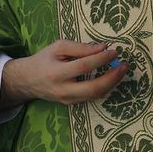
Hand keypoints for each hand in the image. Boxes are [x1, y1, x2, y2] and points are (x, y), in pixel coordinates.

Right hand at [1, 40, 127, 106]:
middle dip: (112, 77)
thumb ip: (80, 47)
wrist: (28, 80)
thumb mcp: (58, 47)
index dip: (100, 59)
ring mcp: (67, 100)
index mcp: (56, 73)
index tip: (114, 51)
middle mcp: (62, 90)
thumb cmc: (44, 59)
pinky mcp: (71, 104)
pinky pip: (91, 97)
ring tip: (121, 70)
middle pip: (93, 88)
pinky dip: (103, 88)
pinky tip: (111, 78)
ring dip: (111, 83)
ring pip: (94, 95)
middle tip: (125, 66)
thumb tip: (103, 47)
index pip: (83, 66)